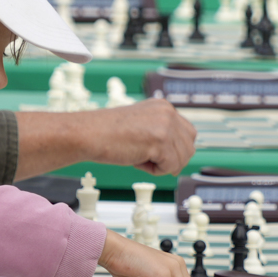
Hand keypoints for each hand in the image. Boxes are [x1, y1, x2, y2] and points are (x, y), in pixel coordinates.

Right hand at [14, 100, 197, 178]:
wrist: (88, 134)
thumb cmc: (108, 133)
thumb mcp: (142, 126)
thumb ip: (162, 133)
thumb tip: (181, 155)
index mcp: (164, 106)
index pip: (188, 133)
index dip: (174, 149)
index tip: (156, 154)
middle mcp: (168, 112)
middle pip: (189, 147)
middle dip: (172, 159)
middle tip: (148, 159)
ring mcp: (165, 125)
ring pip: (182, 159)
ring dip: (162, 165)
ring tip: (140, 157)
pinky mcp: (160, 140)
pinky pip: (170, 167)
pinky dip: (155, 171)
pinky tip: (137, 160)